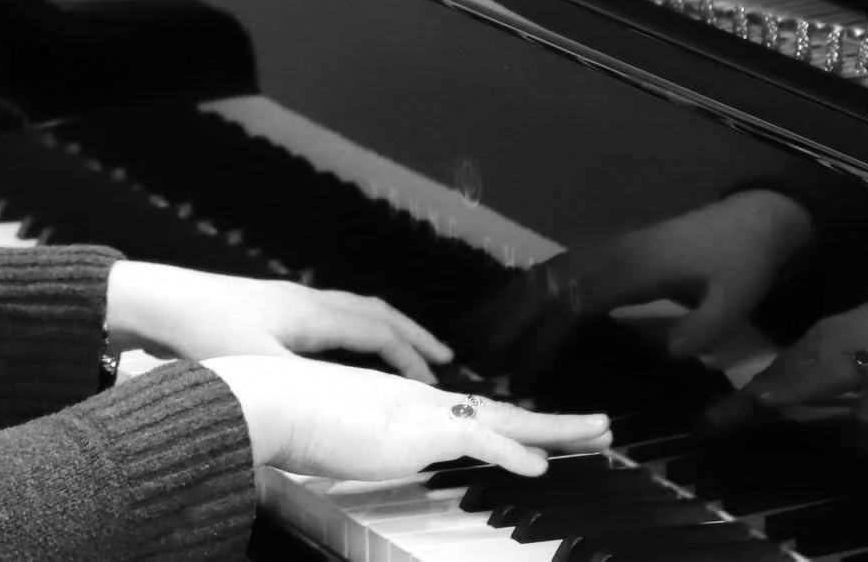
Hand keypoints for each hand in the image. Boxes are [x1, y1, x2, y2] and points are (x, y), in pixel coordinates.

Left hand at [106, 261, 451, 381]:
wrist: (156, 301)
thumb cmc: (202, 330)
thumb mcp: (259, 366)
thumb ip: (305, 387)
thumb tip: (344, 409)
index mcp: (312, 313)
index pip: (379, 331)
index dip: (412, 354)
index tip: (436, 377)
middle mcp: (305, 300)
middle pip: (372, 312)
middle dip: (410, 334)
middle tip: (440, 354)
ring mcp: (285, 301)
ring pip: (349, 310)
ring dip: (380, 329)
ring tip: (400, 351)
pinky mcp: (265, 309)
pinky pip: (326, 316)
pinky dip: (350, 331)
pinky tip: (339, 352)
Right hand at [205, 355, 610, 478]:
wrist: (268, 402)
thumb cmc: (288, 422)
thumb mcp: (336, 438)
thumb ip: (361, 443)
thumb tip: (366, 452)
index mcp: (403, 404)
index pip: (470, 414)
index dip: (511, 424)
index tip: (543, 433)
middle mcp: (420, 401)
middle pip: (501, 411)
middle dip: (554, 420)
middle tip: (599, 422)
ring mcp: (420, 413)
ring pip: (505, 419)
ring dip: (555, 428)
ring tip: (597, 432)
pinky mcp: (415, 430)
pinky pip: (478, 442)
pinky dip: (513, 453)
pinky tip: (541, 466)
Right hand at [465, 190, 813, 373]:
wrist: (751, 222)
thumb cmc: (741, 265)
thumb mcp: (735, 301)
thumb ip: (703, 329)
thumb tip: (667, 353)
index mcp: (632, 269)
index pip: (573, 304)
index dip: (542, 338)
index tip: (519, 375)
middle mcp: (607, 255)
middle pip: (544, 285)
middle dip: (506, 320)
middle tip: (472, 356)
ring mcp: (603, 250)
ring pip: (542, 273)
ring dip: (506, 302)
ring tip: (472, 333)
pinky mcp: (606, 253)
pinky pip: (555, 269)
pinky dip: (524, 289)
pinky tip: (506, 308)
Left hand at [700, 263, 867, 429]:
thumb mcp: (866, 344)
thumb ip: (831, 369)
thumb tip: (792, 392)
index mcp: (830, 337)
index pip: (778, 367)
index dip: (743, 395)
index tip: (706, 422)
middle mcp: (845, 341)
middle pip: (790, 372)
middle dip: (750, 400)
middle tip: (710, 426)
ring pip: (830, 373)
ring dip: (798, 388)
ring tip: (765, 405)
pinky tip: (863, 417)